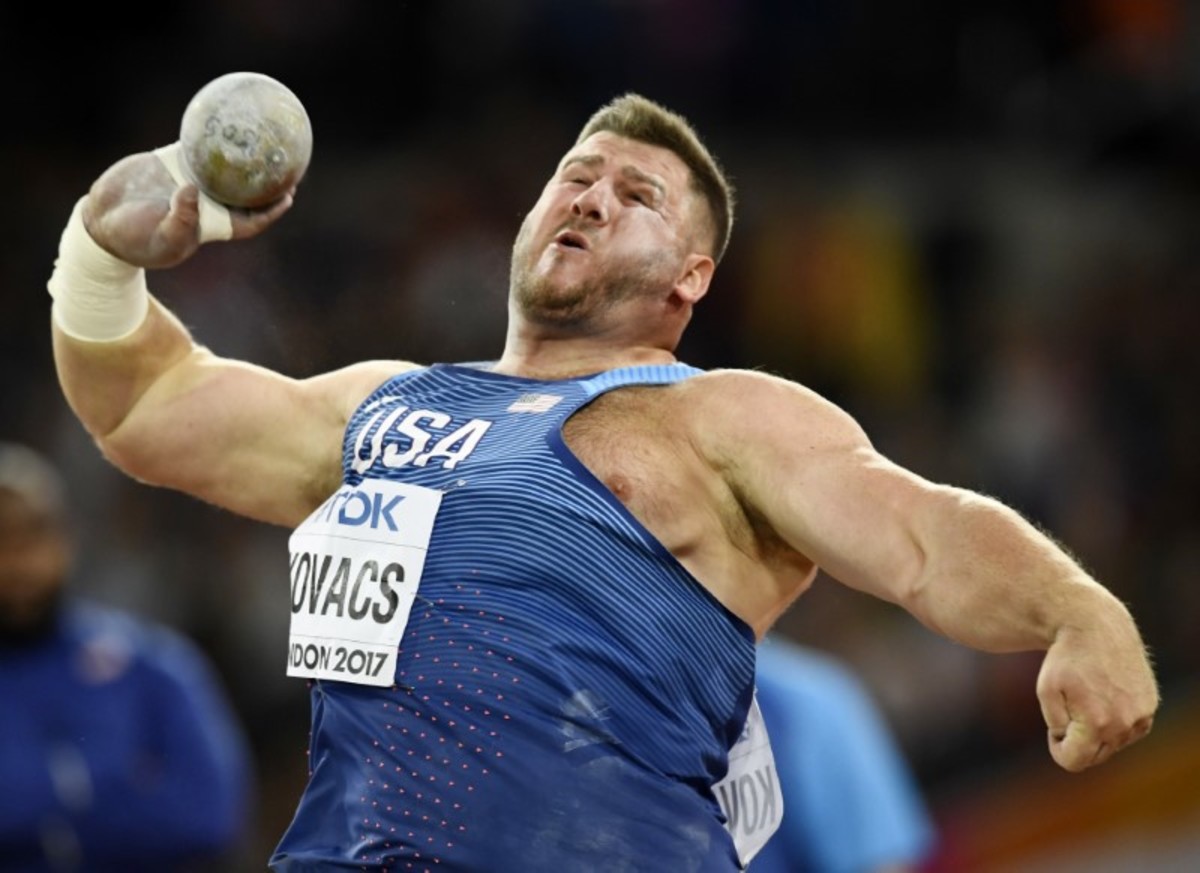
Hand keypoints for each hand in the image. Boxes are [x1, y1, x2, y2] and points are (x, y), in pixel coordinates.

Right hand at [81, 150, 293, 268]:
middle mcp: (206, 202)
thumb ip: (181, 220)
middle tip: (287, 160)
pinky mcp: (172, 162)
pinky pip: (194, 146)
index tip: (288, 197)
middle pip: (244, 190)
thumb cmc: (136, 241)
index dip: (270, 211)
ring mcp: (189, 180)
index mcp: (211, 225)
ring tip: (263, 132)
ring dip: (241, 151)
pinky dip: (207, 134)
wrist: (103, 221)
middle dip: (266, 179)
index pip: (249, 220)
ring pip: (222, 165)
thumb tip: (192, 190)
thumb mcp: (161, 238)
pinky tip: (219, 116)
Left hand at [1035, 622, 1157, 771]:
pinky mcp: (1150, 706)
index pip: (1074, 762)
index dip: (1058, 749)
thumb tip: (1071, 742)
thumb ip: (1057, 724)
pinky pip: (1129, 730)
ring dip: (1097, 731)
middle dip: (1078, 742)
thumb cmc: (1065, 658)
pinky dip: (1115, 721)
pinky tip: (1104, 697)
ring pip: (1113, 744)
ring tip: (1087, 699)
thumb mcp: (1046, 691)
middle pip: (1095, 757)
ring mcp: (1141, 716)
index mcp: (1096, 723)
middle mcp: (1124, 724)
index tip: (1054, 729)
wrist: (1096, 626)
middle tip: (1068, 710)